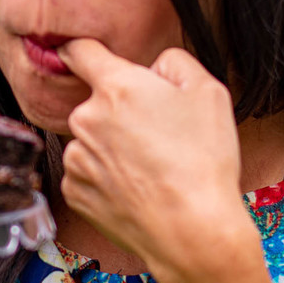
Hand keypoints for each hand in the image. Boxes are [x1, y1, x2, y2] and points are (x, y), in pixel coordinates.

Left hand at [56, 39, 251, 279]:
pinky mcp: (75, 192)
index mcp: (116, 86)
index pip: (79, 51)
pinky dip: (107, 178)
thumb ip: (174, 62)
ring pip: (92, 140)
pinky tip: (137, 190)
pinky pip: (88, 174)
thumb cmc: (203, 161)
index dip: (83, 50)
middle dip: (120, 112)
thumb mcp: (208, 91)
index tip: (82, 54)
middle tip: (159, 136)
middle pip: (96, 103)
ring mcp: (77, 157)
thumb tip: (154, 67)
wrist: (191, 232)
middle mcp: (86, 118)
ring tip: (152, 169)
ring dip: (113, 147)